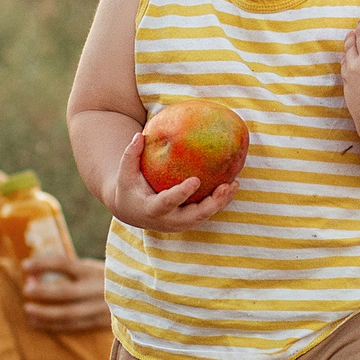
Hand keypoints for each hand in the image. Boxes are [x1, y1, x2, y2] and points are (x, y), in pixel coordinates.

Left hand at [20, 249, 109, 331]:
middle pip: (65, 292)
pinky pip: (74, 325)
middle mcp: (98, 289)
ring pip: (68, 313)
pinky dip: (54, 325)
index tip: (25, 265)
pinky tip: (38, 322)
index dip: (43, 264)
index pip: (65, 263)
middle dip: (43, 292)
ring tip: (28, 310)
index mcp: (96, 270)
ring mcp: (100, 308)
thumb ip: (73, 268)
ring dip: (45, 313)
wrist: (147, 298)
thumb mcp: (98, 266)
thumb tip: (36, 272)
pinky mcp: (101, 323)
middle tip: (26, 290)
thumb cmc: (114, 278)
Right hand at [104, 131, 235, 230]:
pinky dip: (219, 201)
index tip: (196, 180)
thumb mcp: (125, 173)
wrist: (130, 211)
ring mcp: (179, 224)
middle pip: (194, 216)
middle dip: (212, 204)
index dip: (182, 193)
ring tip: (234, 184)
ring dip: (221, 202)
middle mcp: (168, 221)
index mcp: (152, 209)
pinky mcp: (187, 221)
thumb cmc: (128, 187)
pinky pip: (206, 213)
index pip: (168, 202)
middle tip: (225, 186)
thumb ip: (130, 155)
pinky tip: (231, 185)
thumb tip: (139, 135)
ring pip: (204, 216)